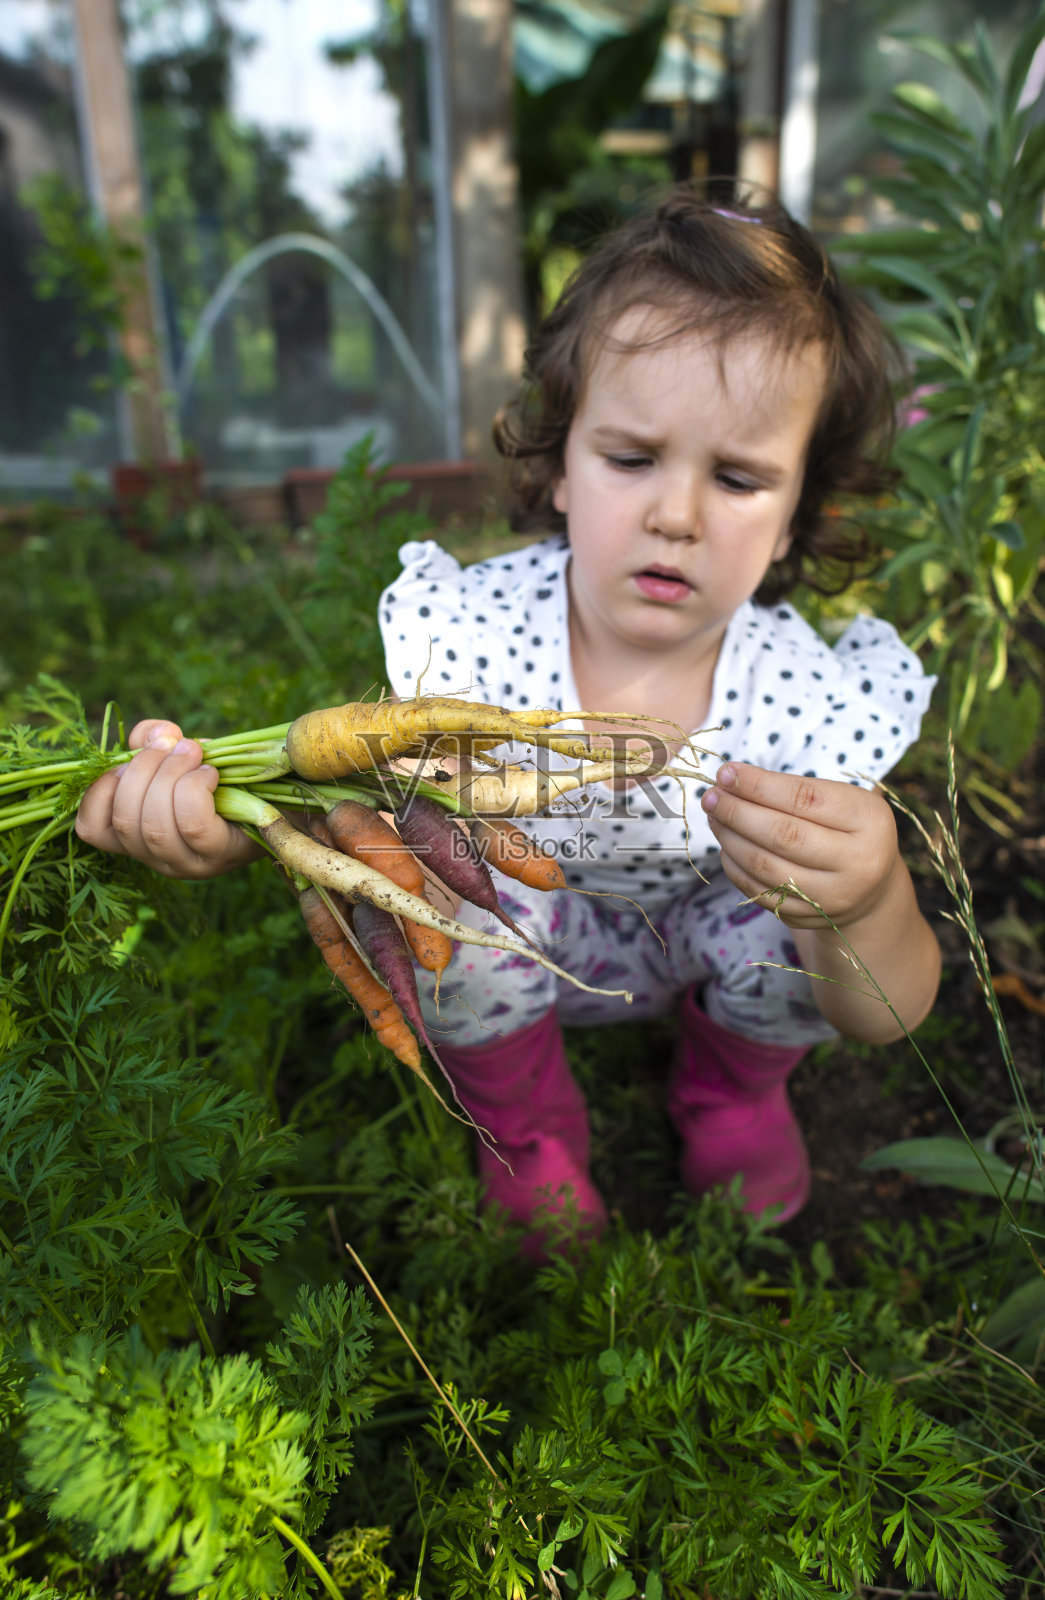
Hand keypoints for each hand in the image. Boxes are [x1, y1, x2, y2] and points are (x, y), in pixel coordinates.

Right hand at [75, 720, 259, 879]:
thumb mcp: (178, 757)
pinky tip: (211, 774)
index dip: (100, 790)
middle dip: (146, 770)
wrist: (280, 804)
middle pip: (127, 820)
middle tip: (175, 745)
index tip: (125, 761)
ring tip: (194, 753)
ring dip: (171, 776)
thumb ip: (154, 740)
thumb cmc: (222, 781)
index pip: (92, 828)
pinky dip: (195, 788)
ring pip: (156, 825)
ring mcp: (188, 864)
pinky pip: (192, 823)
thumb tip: (156, 734)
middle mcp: (158, 859)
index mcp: (137, 839)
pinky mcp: (219, 856)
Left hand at [700, 763, 902, 932]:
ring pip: (765, 866)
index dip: (758, 785)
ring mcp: (833, 896)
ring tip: (714, 816)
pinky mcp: (809, 917)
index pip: (804, 799)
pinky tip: (726, 845)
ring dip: (730, 838)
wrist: (872, 888)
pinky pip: (759, 891)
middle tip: (710, 797)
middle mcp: (857, 862)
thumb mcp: (841, 800)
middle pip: (782, 835)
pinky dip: (735, 866)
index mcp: (869, 820)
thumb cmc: (848, 829)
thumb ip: (793, 788)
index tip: (725, 773)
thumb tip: (730, 779)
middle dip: (737, 812)